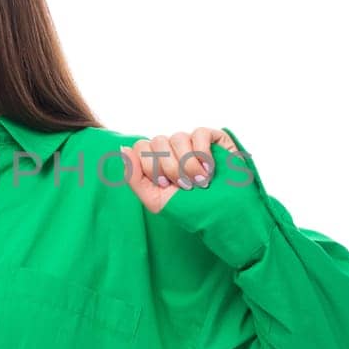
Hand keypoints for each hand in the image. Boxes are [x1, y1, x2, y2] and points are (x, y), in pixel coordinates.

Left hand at [119, 127, 240, 214]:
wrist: (225, 215)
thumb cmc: (191, 210)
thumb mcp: (155, 200)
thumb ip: (133, 177)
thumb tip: (123, 149)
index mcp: (157, 162)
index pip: (141, 147)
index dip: (151, 166)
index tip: (165, 184)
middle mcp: (173, 150)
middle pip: (157, 141)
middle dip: (170, 168)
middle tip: (185, 185)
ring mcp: (192, 143)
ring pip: (177, 137)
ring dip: (188, 164)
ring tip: (200, 182)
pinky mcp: (213, 138)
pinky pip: (198, 133)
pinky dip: (202, 154)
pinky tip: (209, 170)